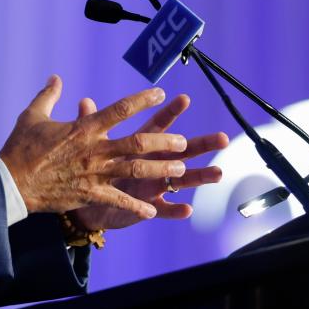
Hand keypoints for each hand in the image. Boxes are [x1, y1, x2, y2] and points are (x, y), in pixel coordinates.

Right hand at [0, 76, 188, 219]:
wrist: (11, 182)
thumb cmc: (21, 147)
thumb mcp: (33, 115)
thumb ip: (49, 95)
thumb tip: (55, 77)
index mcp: (84, 128)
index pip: (119, 109)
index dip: (142, 100)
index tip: (160, 94)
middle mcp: (94, 149)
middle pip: (137, 142)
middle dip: (163, 141)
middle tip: (182, 142)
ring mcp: (94, 173)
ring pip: (135, 170)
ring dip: (159, 169)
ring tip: (180, 169)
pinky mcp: (89, 194)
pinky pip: (118, 201)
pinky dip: (136, 207)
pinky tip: (152, 211)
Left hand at [70, 94, 227, 231]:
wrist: (89, 203)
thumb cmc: (96, 169)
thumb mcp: (93, 146)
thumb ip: (91, 124)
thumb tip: (85, 101)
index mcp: (141, 146)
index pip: (158, 126)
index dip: (170, 112)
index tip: (184, 98)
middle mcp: (154, 164)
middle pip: (182, 151)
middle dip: (202, 144)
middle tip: (223, 138)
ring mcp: (155, 185)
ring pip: (182, 180)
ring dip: (200, 176)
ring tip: (218, 173)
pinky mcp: (150, 206)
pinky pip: (165, 209)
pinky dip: (175, 209)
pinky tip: (188, 209)